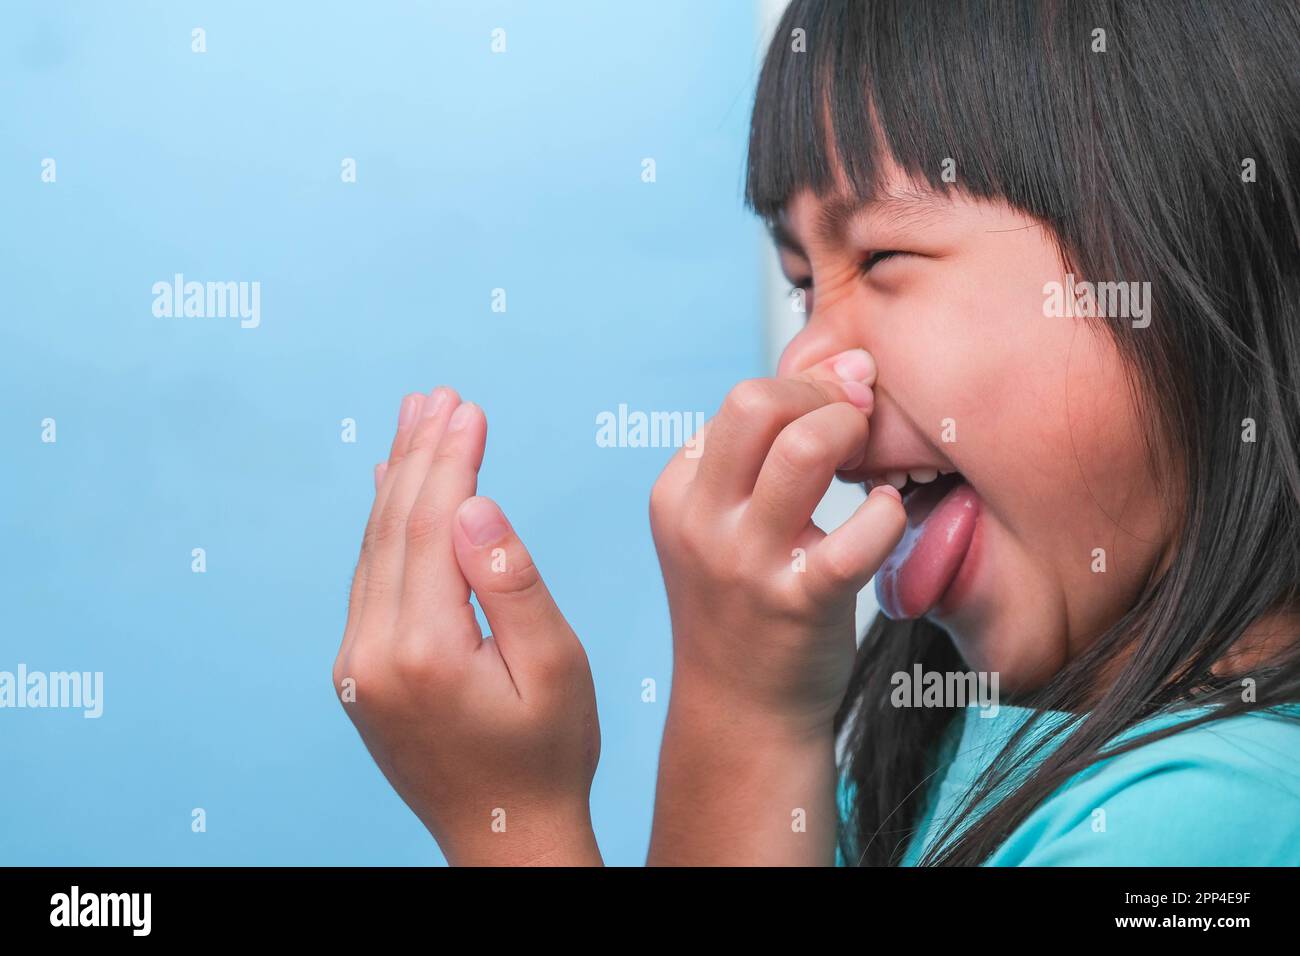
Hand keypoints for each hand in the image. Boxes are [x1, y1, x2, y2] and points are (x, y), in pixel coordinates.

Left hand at [333, 388, 601, 865]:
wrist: (505, 835)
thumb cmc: (548, 755)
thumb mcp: (556, 668)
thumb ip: (510, 583)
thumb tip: (473, 506)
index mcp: (424, 650)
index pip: (431, 526)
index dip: (451, 460)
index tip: (469, 408)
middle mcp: (373, 654)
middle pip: (393, 527)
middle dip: (420, 455)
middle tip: (439, 397)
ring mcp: (358, 666)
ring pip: (374, 549)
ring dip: (397, 482)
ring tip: (417, 424)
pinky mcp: (361, 673)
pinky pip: (368, 581)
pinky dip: (383, 529)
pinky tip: (389, 490)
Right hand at [647, 349, 904, 864]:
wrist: (741, 715)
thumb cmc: (747, 609)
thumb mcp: (719, 527)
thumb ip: (753, 460)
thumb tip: (842, 375)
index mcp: (676, 494)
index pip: (740, 400)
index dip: (804, 385)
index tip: (844, 395)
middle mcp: (700, 522)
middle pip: (756, 401)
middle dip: (823, 391)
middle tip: (860, 412)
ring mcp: (745, 563)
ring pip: (803, 448)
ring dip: (852, 433)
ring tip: (871, 460)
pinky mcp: (798, 603)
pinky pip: (857, 534)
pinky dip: (886, 513)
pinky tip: (888, 514)